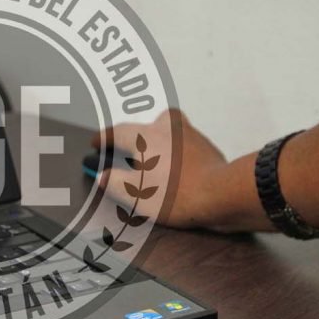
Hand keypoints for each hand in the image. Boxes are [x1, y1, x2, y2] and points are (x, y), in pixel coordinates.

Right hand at [92, 110, 244, 231]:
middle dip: (135, 135)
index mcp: (145, 137)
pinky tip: (177, 169)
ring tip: (154, 159)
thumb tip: (103, 176)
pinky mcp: (207, 148)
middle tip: (128, 151)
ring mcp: (190, 136)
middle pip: (147, 123)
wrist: (221, 194)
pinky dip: (178, 152)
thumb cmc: (177, 195)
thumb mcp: (135, 195)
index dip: (104, 139)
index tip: (96, 144)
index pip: (118, 132)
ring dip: (159, 140)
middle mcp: (167, 129)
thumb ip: (114, 182)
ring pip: (169, 129)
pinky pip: (186, 144)